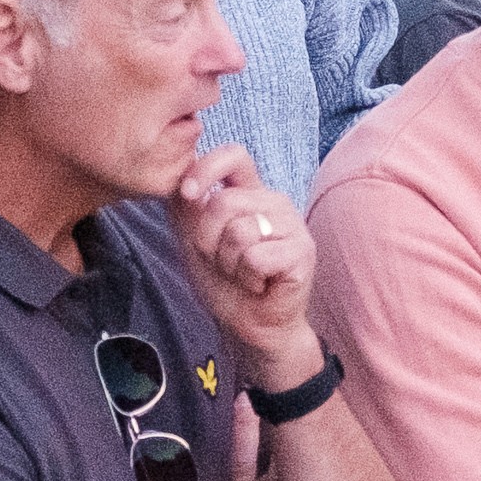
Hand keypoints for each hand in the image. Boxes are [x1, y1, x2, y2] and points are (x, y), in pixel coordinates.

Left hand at [168, 148, 318, 369]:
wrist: (249, 326)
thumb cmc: (226, 283)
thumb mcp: (194, 240)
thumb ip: (186, 208)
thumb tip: (178, 178)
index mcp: (250, 193)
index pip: (234, 155)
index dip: (206, 168)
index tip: (188, 194)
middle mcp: (274, 202)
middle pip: (224, 202)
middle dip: (208, 240)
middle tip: (223, 261)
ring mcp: (293, 225)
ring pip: (240, 232)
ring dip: (229, 264)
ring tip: (242, 273)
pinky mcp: (303, 252)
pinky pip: (257, 257)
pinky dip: (247, 277)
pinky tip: (259, 284)